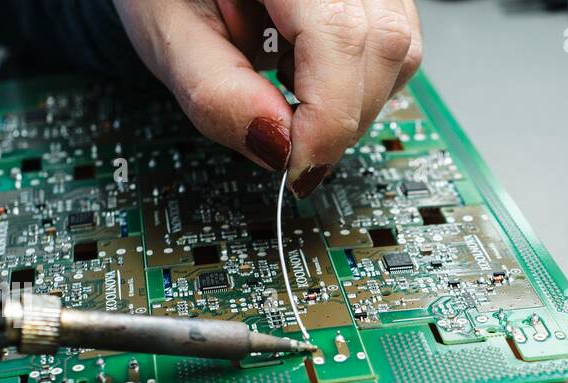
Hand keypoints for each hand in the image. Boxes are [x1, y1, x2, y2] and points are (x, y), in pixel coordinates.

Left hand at [112, 0, 422, 196]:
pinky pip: (398, 46)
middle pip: (382, 46)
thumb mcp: (166, 30)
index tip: (298, 167)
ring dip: (351, 99)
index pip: (340, 36)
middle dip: (338, 117)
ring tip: (283, 83)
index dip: (328, 116)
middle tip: (285, 140)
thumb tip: (277, 147)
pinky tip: (304, 67)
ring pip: (401, 50)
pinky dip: (358, 81)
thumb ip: (213, 89)